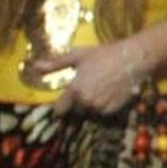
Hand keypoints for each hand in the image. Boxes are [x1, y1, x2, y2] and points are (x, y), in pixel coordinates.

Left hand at [26, 38, 143, 117]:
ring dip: (88, 106)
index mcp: (75, 90)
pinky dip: (101, 106)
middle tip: (84, 90)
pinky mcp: (114, 110)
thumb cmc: (102, 55)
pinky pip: (102, 113)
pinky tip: (106, 93)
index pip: (60, 108)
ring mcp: (101, 107)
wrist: (132, 59)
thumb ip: (55, 64)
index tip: (59, 106)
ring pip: (89, 112)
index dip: (59, 107)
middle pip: (75, 110)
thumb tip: (35, 66)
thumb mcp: (76, 56)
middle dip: (75, 103)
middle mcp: (87, 102)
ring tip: (96, 90)